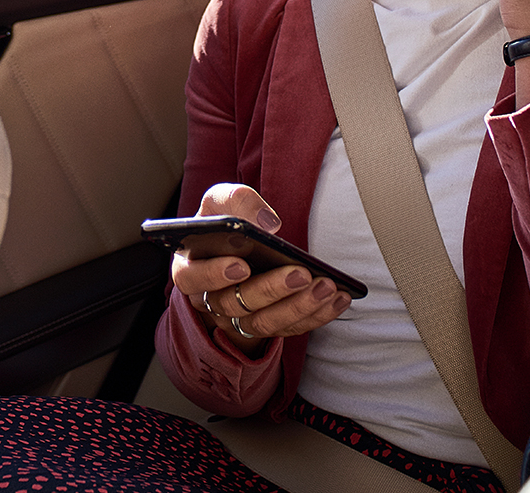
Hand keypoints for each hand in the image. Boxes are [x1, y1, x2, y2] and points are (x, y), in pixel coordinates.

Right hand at [168, 183, 351, 353]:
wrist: (236, 246)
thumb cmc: (225, 222)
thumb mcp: (222, 202)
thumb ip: (235, 200)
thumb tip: (267, 224)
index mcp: (191, 267)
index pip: (192, 278)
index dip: (214, 276)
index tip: (241, 265)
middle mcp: (210, 299)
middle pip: (234, 305)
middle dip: (270, 290)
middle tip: (300, 274)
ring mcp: (238, 318)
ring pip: (263, 324)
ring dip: (297, 307)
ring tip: (326, 287)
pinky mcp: (266, 325)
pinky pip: (289, 329)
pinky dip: (316, 316)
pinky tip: (339, 298)